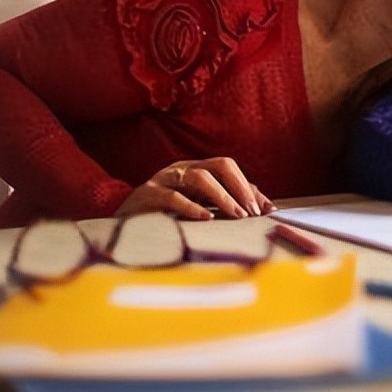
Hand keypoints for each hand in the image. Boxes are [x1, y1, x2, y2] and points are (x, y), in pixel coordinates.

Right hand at [116, 157, 274, 220]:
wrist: (122, 226)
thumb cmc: (166, 217)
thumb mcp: (200, 208)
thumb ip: (230, 204)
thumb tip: (268, 208)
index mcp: (195, 169)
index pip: (228, 168)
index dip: (247, 187)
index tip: (263, 210)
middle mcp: (182, 169)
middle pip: (218, 165)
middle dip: (239, 188)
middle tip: (250, 213)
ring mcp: (164, 180)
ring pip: (199, 178)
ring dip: (222, 197)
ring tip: (236, 216)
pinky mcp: (147, 196)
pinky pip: (172, 197)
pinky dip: (191, 207)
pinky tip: (205, 218)